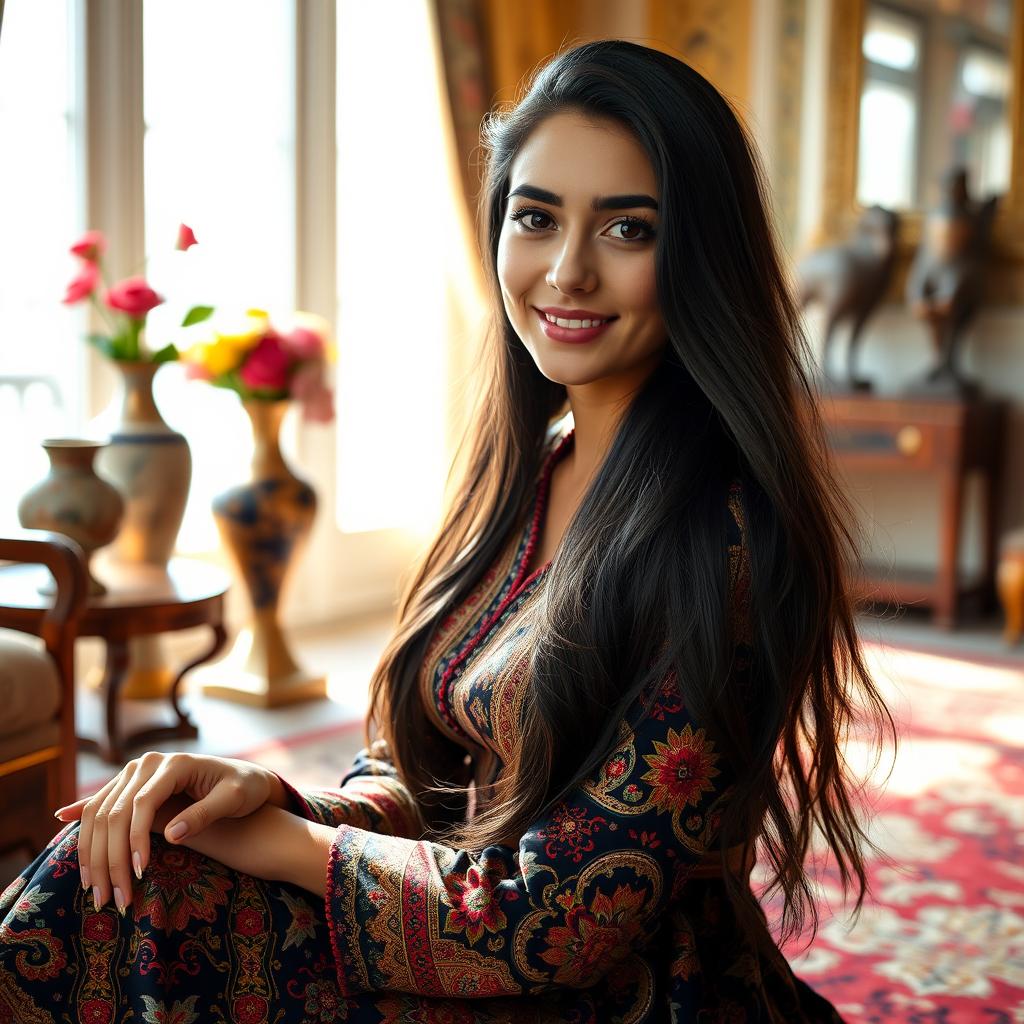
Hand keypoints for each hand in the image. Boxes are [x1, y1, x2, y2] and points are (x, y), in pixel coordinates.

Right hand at [54, 751, 277, 915]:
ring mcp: (136, 771)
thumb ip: (204, 814)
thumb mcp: (234, 799)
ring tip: (95, 890)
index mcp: (174, 764)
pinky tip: (62, 820)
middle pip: (115, 812)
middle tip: (112, 898)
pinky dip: (84, 819)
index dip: (135, 840)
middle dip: (109, 857)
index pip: (142, 804)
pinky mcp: (131, 783)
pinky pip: (102, 802)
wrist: (243, 776)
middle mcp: (149, 764)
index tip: (138, 872)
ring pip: (102, 812)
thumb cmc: (243, 788)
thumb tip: (172, 836)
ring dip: (93, 852)